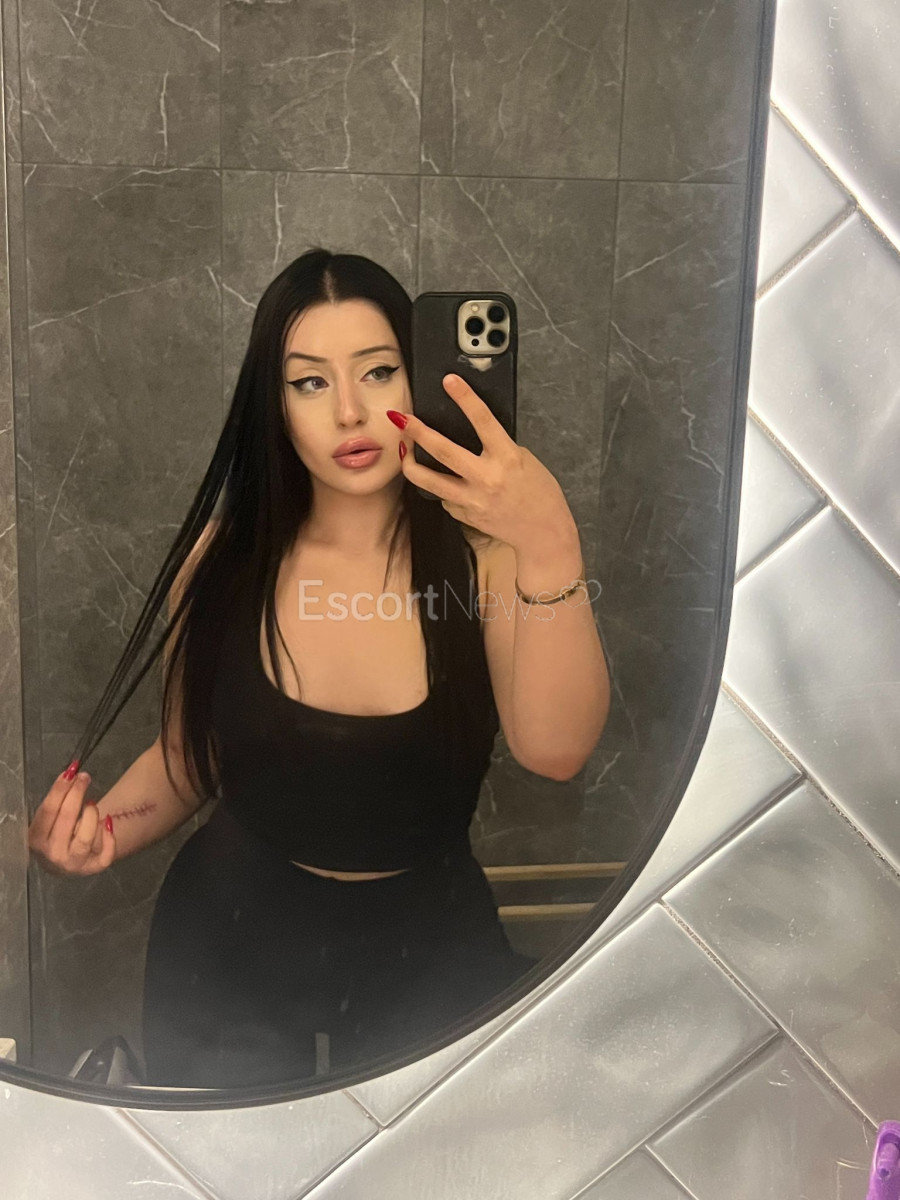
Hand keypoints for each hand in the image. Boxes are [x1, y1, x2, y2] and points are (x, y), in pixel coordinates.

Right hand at [28, 769, 115, 875]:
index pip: (48, 810)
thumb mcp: (49, 819)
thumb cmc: (55, 832)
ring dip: (90, 815)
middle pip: (66, 820)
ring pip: (84, 839)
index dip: (60, 789)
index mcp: (36, 838)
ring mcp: (73, 863)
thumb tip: (71, 773)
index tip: (71, 771)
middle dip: (76, 794)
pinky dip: (109, 838)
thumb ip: (57, 800)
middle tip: (85, 777)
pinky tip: (107, 822)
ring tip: (91, 804)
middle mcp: (52, 853)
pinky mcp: (92, 869)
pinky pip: (104, 856)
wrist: (63, 860)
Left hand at [392, 374, 575, 552]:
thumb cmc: (540, 494)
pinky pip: (445, 497)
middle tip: (400, 417)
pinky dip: (442, 488)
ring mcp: (472, 500)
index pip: (483, 420)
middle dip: (417, 431)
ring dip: (409, 462)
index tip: (449, 381)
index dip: (465, 398)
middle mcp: (486, 478)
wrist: (543, 533)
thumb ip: (498, 448)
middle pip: (442, 451)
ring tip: (402, 449)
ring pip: (428, 481)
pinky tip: (447, 483)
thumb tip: (473, 436)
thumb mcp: (525, 460)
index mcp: (506, 458)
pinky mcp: (465, 516)